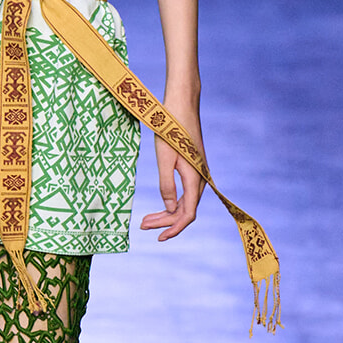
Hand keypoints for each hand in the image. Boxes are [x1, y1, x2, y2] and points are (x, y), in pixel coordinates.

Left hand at [139, 114, 204, 241]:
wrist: (182, 104)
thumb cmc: (170, 129)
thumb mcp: (164, 158)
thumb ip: (166, 185)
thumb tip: (169, 209)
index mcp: (194, 178)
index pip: (187, 214)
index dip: (174, 229)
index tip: (158, 238)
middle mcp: (200, 178)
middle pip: (185, 210)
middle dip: (165, 221)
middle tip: (142, 225)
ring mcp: (198, 172)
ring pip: (185, 201)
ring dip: (167, 212)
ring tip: (146, 219)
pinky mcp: (193, 166)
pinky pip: (185, 191)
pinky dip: (172, 200)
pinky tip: (162, 203)